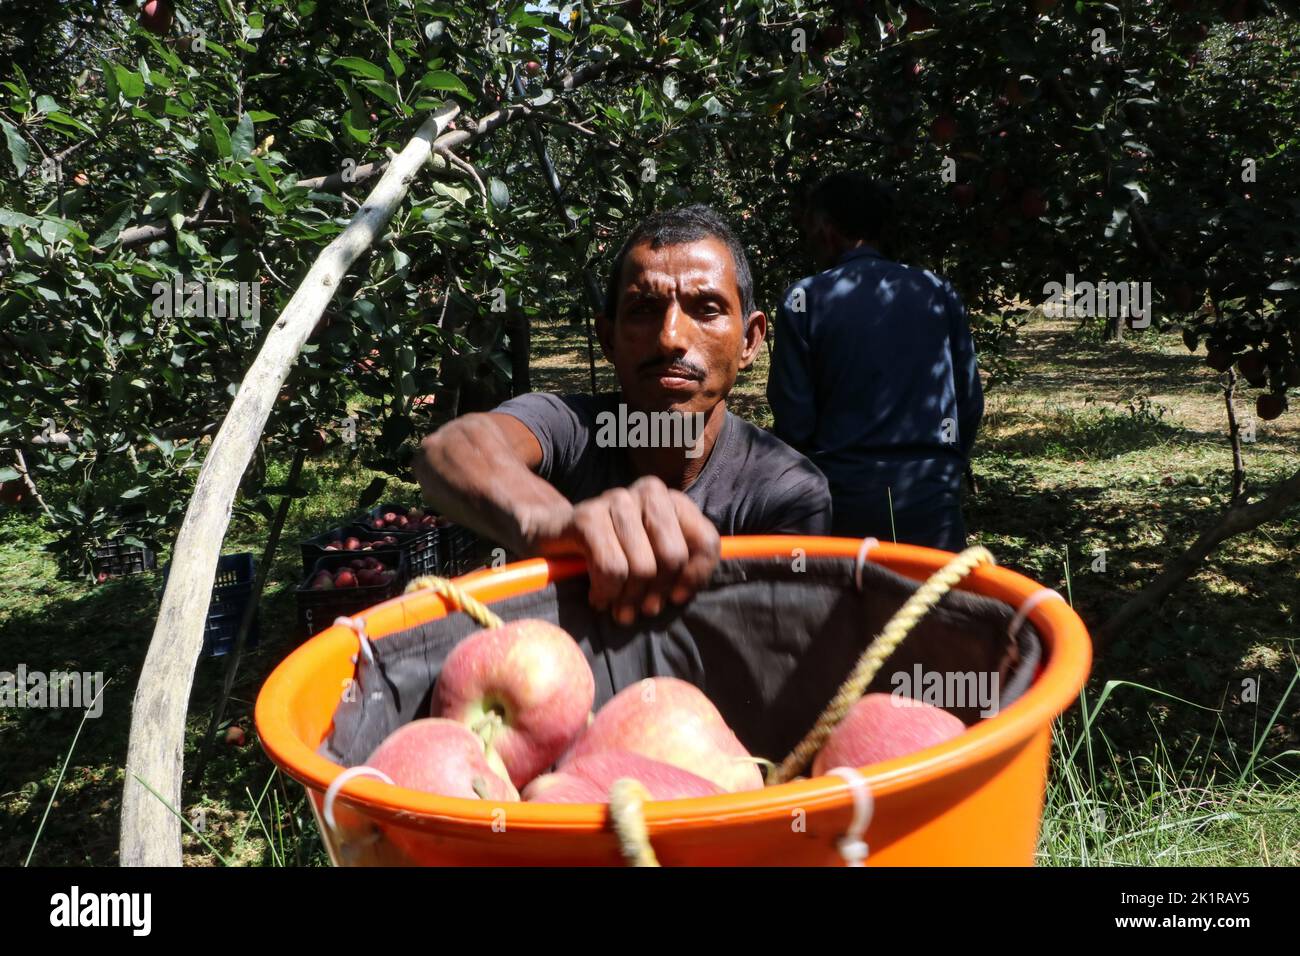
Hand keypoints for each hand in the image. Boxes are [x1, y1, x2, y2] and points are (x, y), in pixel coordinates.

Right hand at [522, 476, 720, 624]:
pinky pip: (611, 569)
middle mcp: (649, 492)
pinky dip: (605, 593)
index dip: (694, 577)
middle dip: (656, 592)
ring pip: (642, 567)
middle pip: (673, 557)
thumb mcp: (651, 555)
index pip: (706, 541)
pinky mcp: (588, 516)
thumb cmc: (610, 550)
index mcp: (672, 501)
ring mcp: (617, 500)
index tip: (675, 598)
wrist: (551, 534)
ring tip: (618, 607)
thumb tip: (685, 593)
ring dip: (628, 598)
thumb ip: (678, 565)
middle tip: (641, 609)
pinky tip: (598, 597)